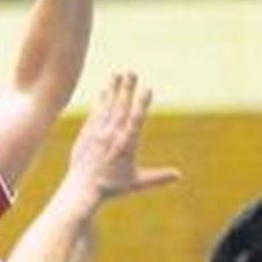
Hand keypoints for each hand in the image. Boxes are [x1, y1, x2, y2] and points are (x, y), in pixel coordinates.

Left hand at [69, 72, 179, 200]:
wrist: (83, 189)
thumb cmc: (112, 187)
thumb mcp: (137, 183)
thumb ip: (158, 177)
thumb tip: (179, 176)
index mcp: (126, 144)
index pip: (136, 120)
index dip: (142, 104)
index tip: (148, 89)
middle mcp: (112, 135)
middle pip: (121, 107)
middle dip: (127, 89)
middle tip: (132, 72)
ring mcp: (98, 133)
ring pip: (107, 107)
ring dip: (114, 90)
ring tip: (118, 74)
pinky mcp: (88, 134)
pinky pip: (96, 113)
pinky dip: (101, 101)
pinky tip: (104, 91)